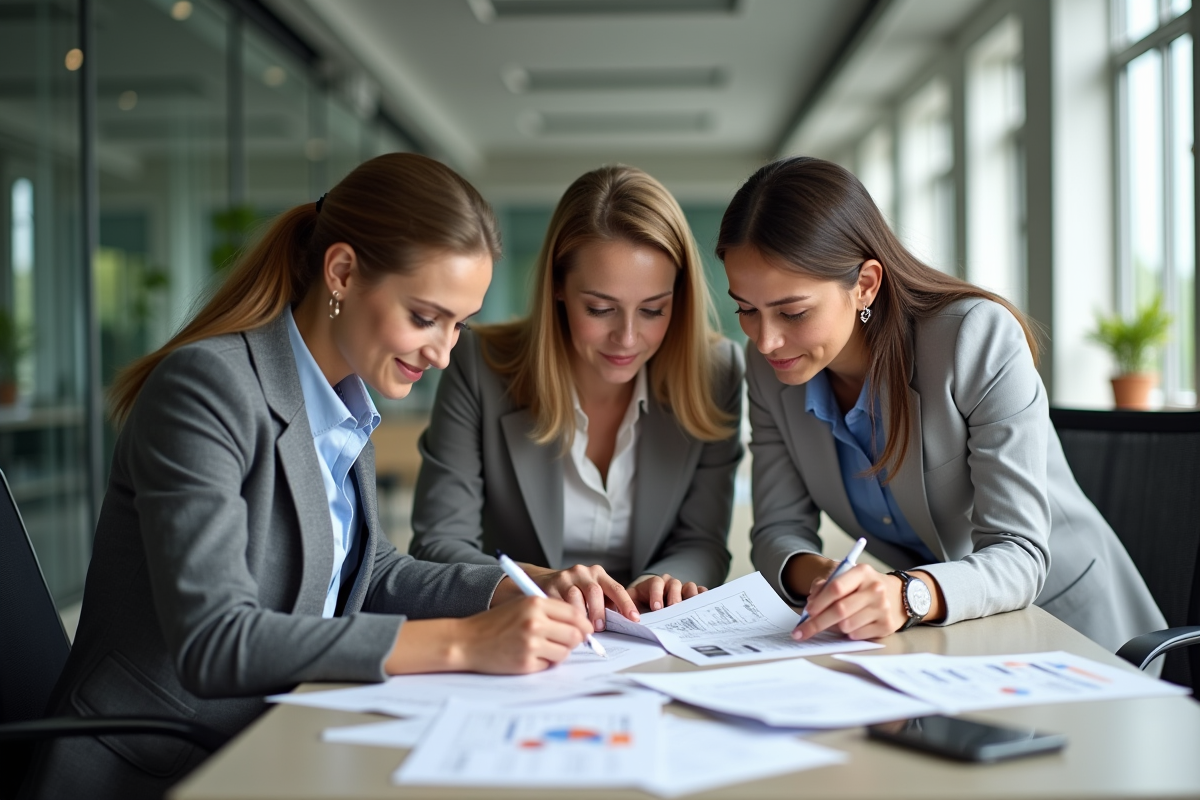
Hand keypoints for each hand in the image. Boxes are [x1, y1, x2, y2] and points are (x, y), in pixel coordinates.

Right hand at [383, 597, 591, 675]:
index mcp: (535, 604)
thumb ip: (550, 611)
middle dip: (574, 640)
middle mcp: (535, 622)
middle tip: (563, 640)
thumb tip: (581, 624)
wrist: (467, 641)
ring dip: (558, 652)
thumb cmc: (495, 623)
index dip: (582, 624)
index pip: (574, 614)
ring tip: (541, 647)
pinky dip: (543, 662)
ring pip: (565, 652)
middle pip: (575, 635)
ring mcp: (531, 644)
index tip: (583, 629)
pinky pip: (549, 665)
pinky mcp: (526, 664)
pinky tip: (528, 655)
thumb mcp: (522, 606)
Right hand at [509, 563, 639, 631]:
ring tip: (582, 629)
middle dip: (599, 612)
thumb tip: (623, 623)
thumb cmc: (575, 592)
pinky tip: (566, 624)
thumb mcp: (593, 593)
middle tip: (600, 628)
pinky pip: (559, 602)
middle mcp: (582, 572)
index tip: (634, 618)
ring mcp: (565, 577)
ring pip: (575, 597)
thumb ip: (606, 603)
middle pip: (595, 592)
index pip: (616, 588)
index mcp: (598, 574)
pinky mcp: (550, 585)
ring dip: (581, 615)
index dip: (626, 604)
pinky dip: (564, 615)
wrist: (545, 581)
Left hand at [628, 573, 705, 611]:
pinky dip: (702, 596)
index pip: (656, 583)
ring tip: (691, 608)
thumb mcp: (631, 604)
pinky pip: (699, 591)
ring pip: (689, 586)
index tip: (656, 608)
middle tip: (674, 608)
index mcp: (652, 584)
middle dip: (674, 597)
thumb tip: (627, 618)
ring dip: (690, 597)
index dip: (656, 594)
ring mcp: (681, 588)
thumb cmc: (638, 605)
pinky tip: (704, 604)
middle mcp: (668, 583)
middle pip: (674, 584)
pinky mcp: (690, 595)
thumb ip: (628, 609)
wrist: (647, 604)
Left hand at [792, 563, 907, 641]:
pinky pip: (857, 635)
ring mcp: (883, 608)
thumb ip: (825, 585)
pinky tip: (852, 626)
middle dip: (817, 623)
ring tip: (835, 622)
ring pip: (847, 625)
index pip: (836, 588)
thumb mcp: (847, 577)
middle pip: (839, 610)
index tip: (807, 612)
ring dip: (834, 628)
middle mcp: (875, 589)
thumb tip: (811, 603)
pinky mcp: (887, 625)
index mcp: (862, 572)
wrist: (898, 594)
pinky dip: (848, 633)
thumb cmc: (865, 586)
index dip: (819, 602)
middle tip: (802, 631)